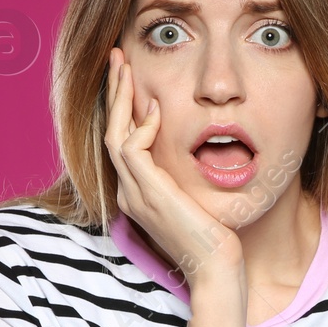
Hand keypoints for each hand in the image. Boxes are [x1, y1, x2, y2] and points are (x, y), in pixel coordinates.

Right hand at [104, 46, 242, 287]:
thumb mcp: (198, 198)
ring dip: (119, 97)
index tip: (131, 76)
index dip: (123, 106)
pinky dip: (142, 125)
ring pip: (114, 134)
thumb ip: (187, 175)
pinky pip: (132, 149)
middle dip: (114, 92)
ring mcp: (134, 194)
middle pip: (110, 131)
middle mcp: (129, 192)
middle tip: (117, 57)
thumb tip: (197, 144)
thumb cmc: (217, 238)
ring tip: (125, 66)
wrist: (217, 269)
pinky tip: (158, 108)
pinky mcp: (147, 194)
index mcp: (138, 193)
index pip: (122, 140)